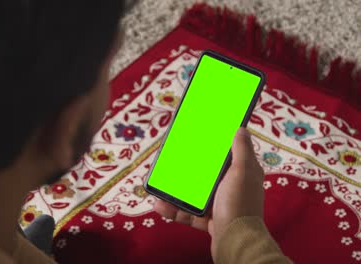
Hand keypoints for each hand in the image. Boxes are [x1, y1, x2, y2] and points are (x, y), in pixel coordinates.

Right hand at [154, 127, 263, 258]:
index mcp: (240, 174)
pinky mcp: (208, 221)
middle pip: (205, 175)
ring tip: (159, 188)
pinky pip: (188, 213)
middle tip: (170, 164)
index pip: (225, 156)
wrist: (236, 242)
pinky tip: (160, 205)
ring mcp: (218, 206)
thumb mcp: (242, 171)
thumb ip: (241, 150)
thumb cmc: (239, 204)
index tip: (195, 141)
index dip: (211, 149)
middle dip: (186, 171)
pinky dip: (174, 210)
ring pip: (193, 195)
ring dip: (174, 192)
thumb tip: (241, 129)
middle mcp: (230, 188)